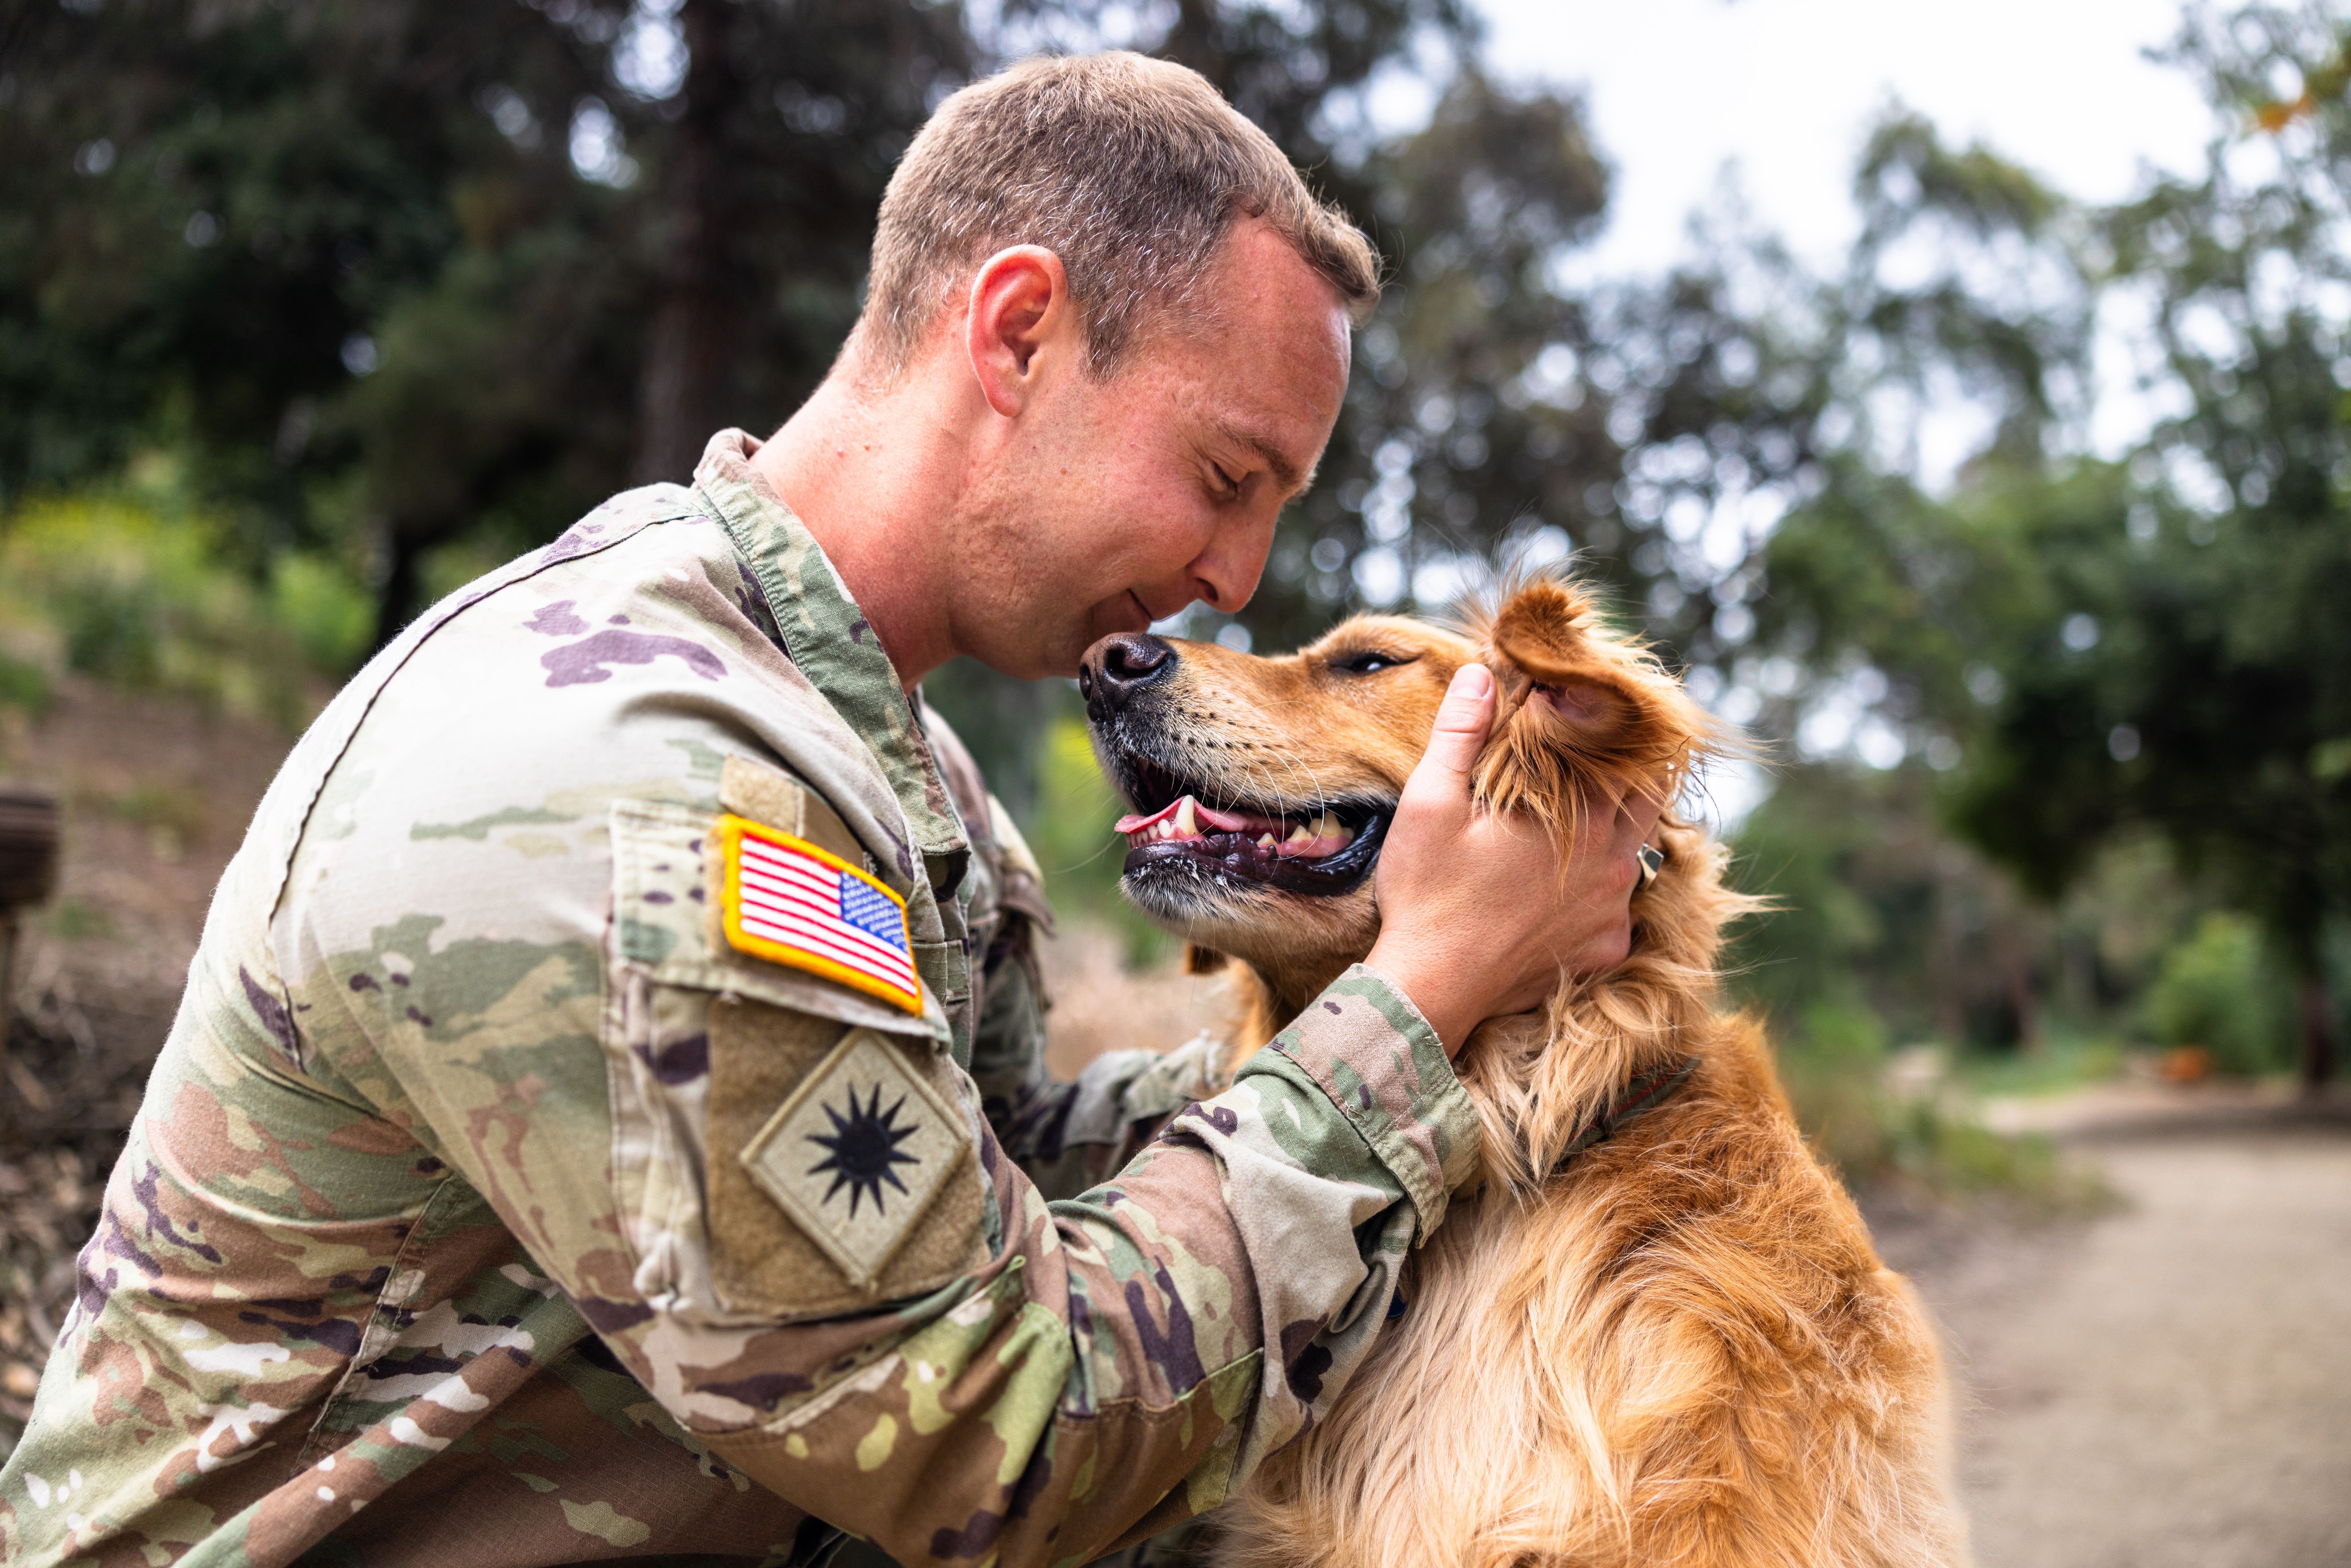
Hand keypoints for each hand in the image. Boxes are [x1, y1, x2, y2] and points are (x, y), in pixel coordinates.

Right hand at [1362, 663, 1664, 1054]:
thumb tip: (1481, 672)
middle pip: (1649, 802)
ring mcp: (1612, 913)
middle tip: (1595, 760)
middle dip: (1627, 777)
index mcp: (1580, 818)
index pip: (1629, 757)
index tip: (1590, 716)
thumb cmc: (1428, 893)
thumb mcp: (1431, 802)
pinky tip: (1562, 888)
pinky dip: (1599, 893)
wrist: (1429, 990)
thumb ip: (1460, 733)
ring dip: (1614, 834)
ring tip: (1576, 821)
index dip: (1617, 732)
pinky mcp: (1603, 952)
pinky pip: (1620, 911)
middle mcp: (1612, 864)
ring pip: (1636, 855)